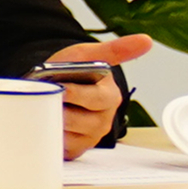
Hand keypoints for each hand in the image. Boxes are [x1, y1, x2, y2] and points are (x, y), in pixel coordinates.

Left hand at [46, 36, 153, 158]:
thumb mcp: (89, 55)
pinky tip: (43, 120)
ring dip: (51, 121)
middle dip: (60, 108)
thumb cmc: (75, 71)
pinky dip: (49, 134)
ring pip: (68, 134)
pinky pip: (61, 147)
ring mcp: (90, 136)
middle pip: (80, 121)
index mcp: (110, 97)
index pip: (96, 99)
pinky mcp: (76, 148)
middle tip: (45, 97)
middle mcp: (103, 120)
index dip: (75, 93)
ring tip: (42, 107)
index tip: (59, 86)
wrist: (57, 85)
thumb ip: (114, 50)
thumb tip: (145, 40)